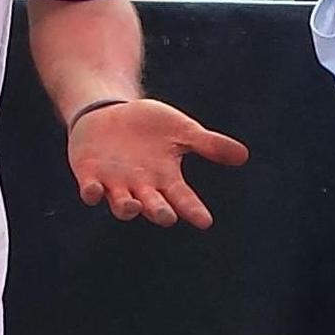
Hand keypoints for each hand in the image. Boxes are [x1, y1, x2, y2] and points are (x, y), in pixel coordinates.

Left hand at [69, 99, 249, 227]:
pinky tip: (94, 191)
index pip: (183, 199)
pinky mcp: (90, 176)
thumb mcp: (182, 130)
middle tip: (168, 216)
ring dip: (126, 208)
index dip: (193, 210)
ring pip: (122, 205)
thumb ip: (208, 144)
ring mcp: (115, 184)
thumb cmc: (149, 125)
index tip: (205, 221)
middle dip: (159, 212)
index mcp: (166, 179)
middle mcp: (141, 187)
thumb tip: (244, 155)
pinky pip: (90, 191)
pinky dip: (92, 193)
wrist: (110, 112)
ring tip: (133, 206)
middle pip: (152, 206)